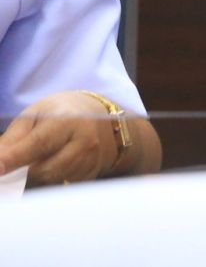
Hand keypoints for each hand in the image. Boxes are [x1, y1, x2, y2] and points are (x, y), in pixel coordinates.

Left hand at [0, 92, 118, 185]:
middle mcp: (85, 140)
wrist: (97, 117)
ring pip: (52, 181)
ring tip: (36, 163)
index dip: (15, 158)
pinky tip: (52, 166)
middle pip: (44, 169)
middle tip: (13, 167)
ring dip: (36, 178)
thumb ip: (12, 139)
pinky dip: (50, 181)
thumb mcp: (33, 116)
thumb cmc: (58, 115)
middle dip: (23, 172)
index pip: (38, 144)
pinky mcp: (91, 174)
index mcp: (68, 120)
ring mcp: (91, 159)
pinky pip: (62, 186)